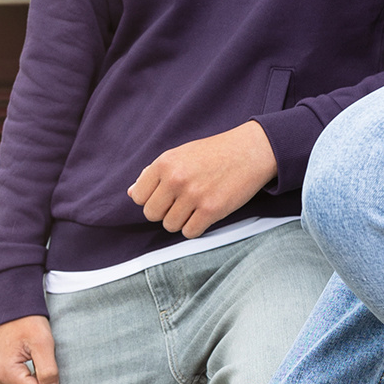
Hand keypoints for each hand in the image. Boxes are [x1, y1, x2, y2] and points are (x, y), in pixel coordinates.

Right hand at [0, 314, 58, 383]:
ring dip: (35, 378)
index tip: (49, 361)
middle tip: (42, 358)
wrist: (11, 306)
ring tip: (34, 356)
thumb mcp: (43, 343)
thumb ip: (48, 369)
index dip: (49, 382)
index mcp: (6, 373)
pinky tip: (29, 359)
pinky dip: (28, 375)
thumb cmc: (27, 321)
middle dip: (42, 381)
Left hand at [130, 121, 278, 238]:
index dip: (151, 199)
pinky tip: (205, 213)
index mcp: (165, 163)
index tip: (165, 196)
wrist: (250, 151)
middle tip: (180, 203)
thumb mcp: (180, 155)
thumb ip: (154, 173)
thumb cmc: (214, 153)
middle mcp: (176, 179)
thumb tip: (133, 193)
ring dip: (181, 221)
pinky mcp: (212, 210)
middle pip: (152, 215)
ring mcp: (194, 195)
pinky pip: (190, 232)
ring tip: (195, 207)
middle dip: (164, 212)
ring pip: (171, 226)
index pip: (139, 197)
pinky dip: (196, 227)